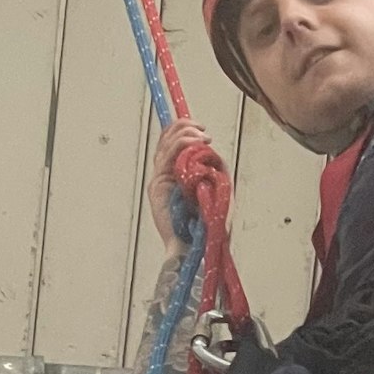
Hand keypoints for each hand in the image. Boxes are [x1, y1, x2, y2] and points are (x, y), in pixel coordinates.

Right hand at [147, 119, 212, 250]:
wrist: (196, 246)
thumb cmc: (207, 224)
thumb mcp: (215, 191)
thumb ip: (212, 172)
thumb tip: (213, 153)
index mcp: (176, 175)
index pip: (173, 144)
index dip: (183, 130)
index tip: (202, 127)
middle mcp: (166, 175)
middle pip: (166, 140)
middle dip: (184, 127)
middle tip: (202, 128)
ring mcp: (160, 179)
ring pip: (167, 145)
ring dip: (185, 135)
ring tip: (203, 137)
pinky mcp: (158, 185)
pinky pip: (166, 157)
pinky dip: (180, 145)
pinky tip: (195, 144)